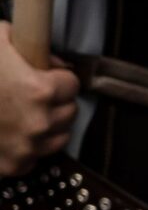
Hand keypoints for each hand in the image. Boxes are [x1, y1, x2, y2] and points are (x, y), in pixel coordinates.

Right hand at [0, 23, 78, 178]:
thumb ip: (26, 43)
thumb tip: (49, 59)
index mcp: (40, 90)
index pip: (73, 84)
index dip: (58, 77)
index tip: (46, 77)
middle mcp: (38, 122)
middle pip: (69, 112)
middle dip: (55, 102)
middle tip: (33, 96)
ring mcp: (26, 148)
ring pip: (59, 137)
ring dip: (47, 126)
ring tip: (25, 115)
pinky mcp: (12, 166)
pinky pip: (35, 158)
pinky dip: (27, 148)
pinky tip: (12, 134)